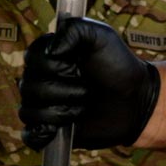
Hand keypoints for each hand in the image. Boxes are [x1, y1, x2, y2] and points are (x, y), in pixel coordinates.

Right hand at [20, 17, 159, 150]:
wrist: (135, 99)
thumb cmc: (118, 65)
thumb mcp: (101, 36)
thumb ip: (74, 30)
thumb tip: (51, 50)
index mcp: (47, 55)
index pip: (31, 60)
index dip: (54, 65)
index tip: (77, 65)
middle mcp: (40, 79)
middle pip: (29, 87)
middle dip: (63, 90)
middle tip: (87, 88)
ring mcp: (43, 106)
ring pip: (30, 112)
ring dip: (61, 111)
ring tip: (83, 106)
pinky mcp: (49, 130)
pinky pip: (30, 136)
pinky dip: (42, 134)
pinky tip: (60, 129)